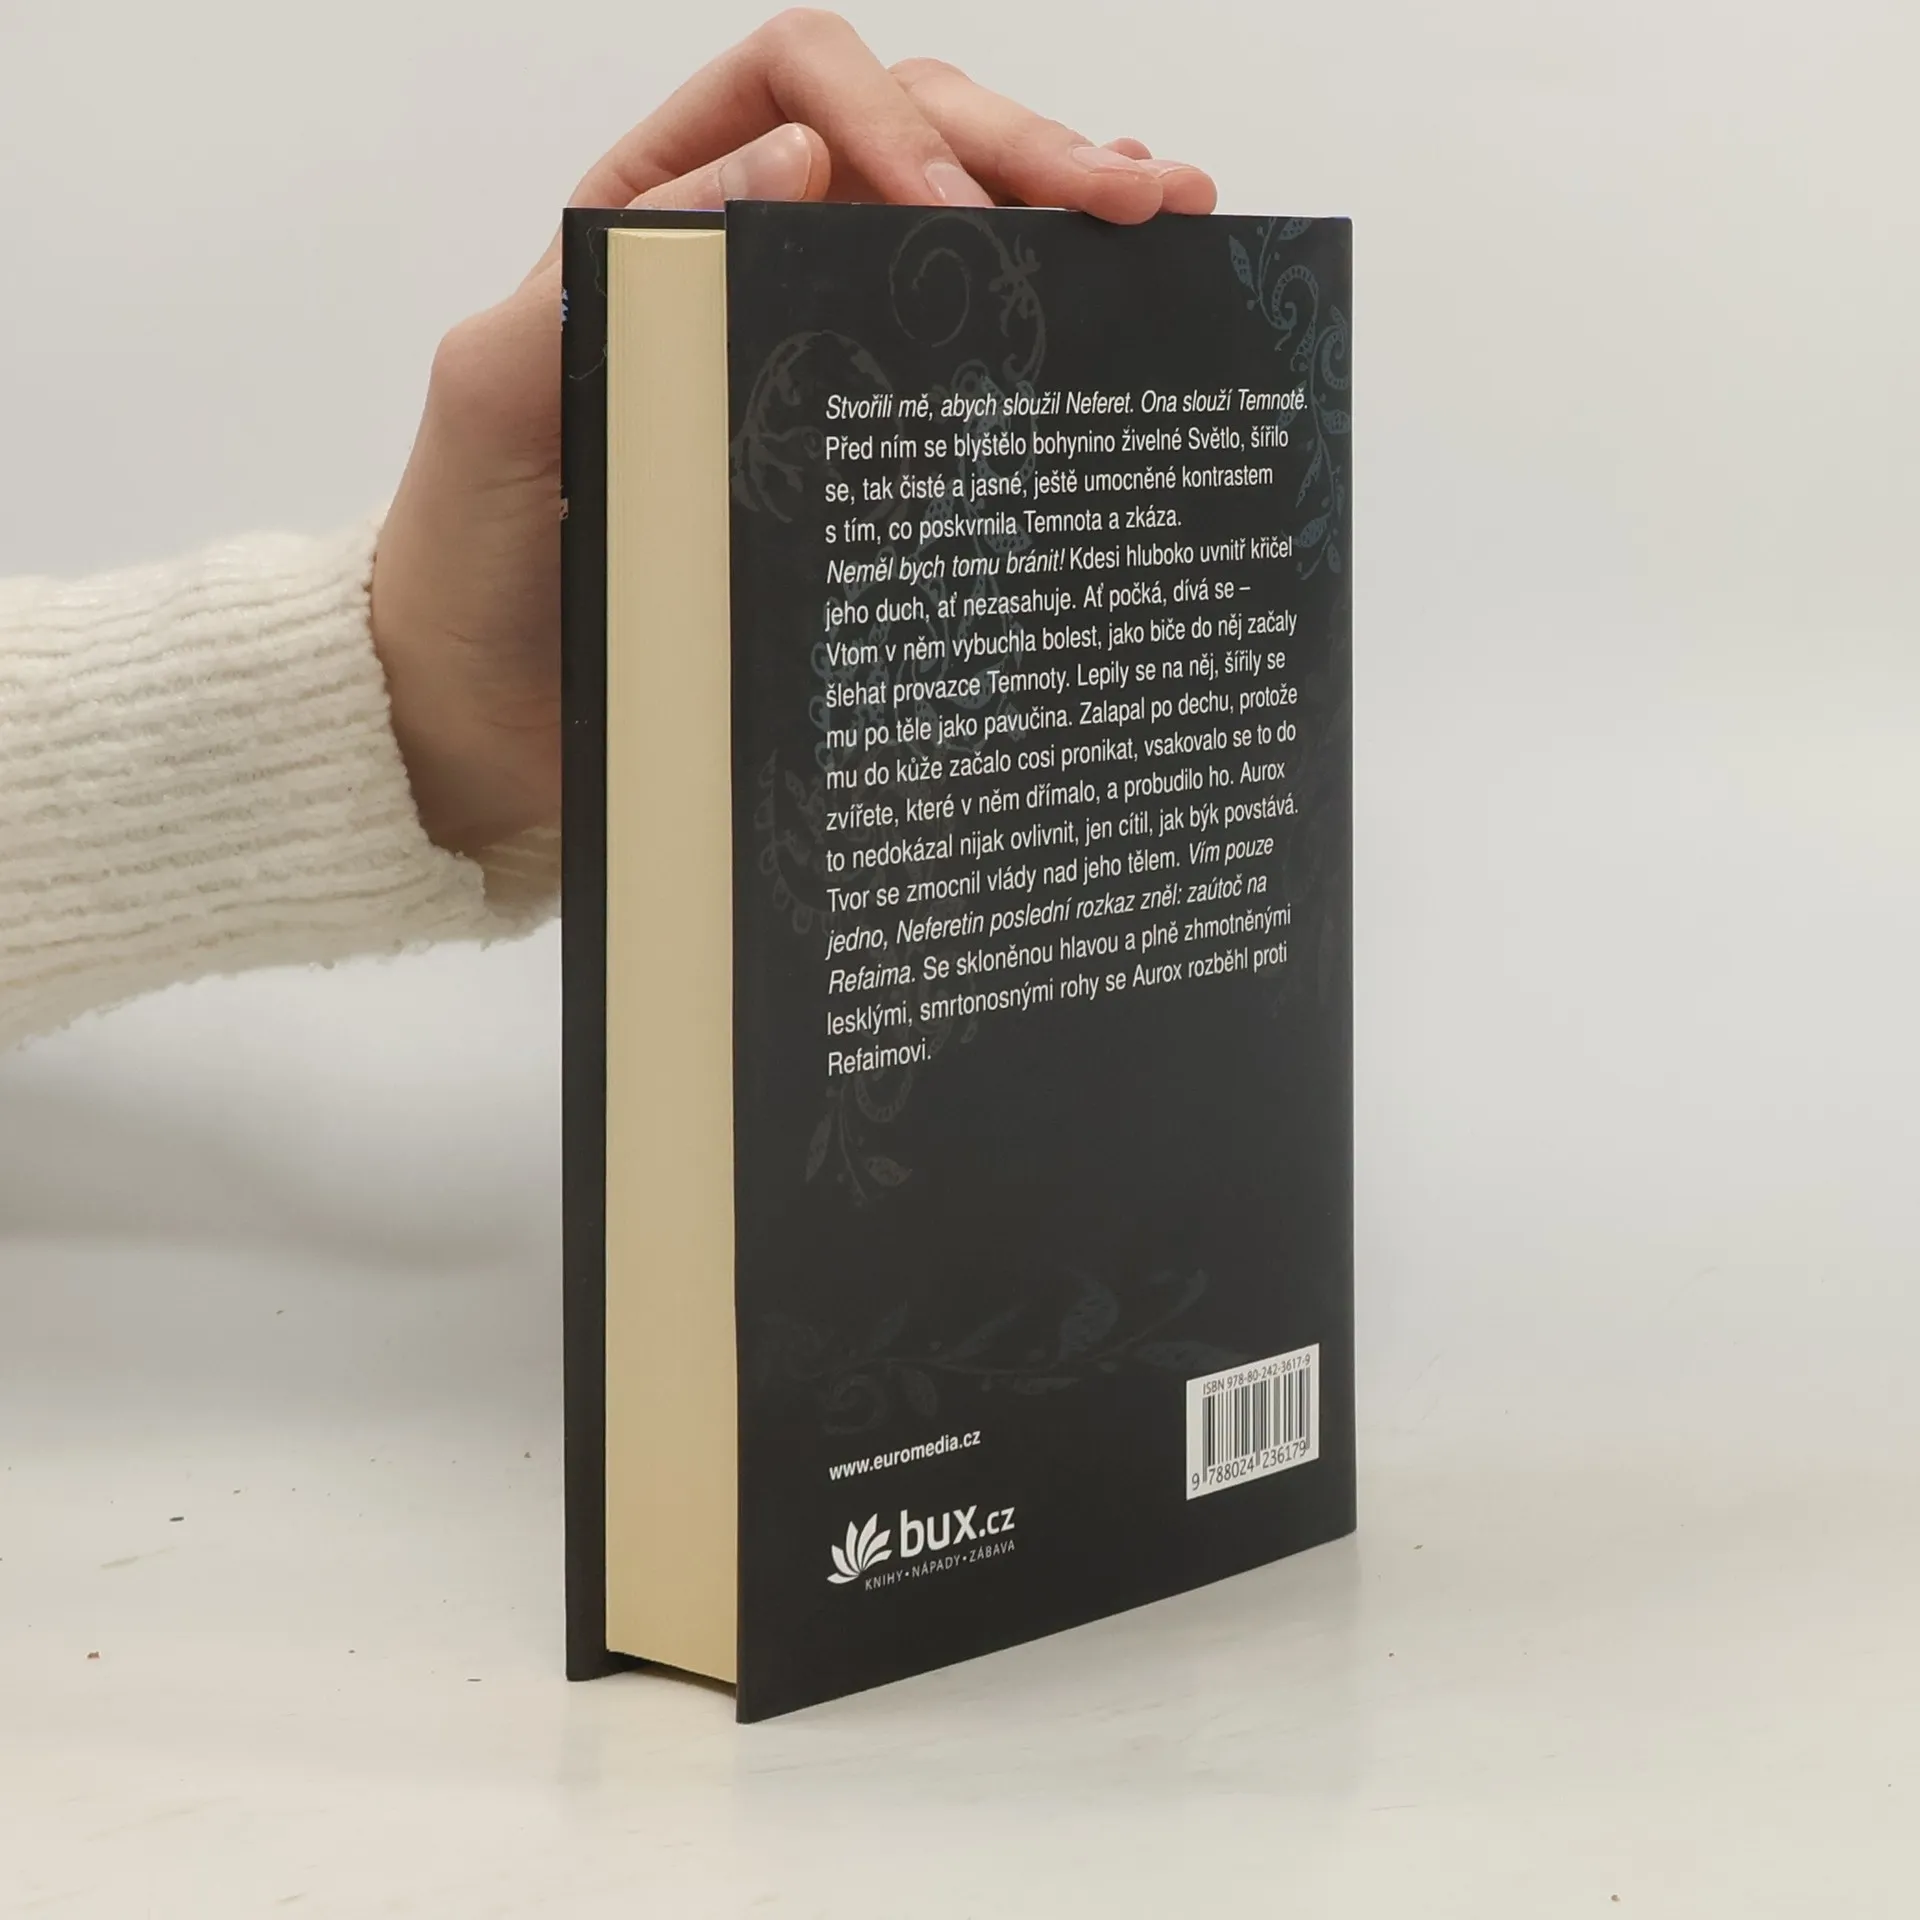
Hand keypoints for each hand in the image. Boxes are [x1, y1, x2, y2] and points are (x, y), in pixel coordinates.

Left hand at [370, 10, 1216, 855]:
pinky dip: (1039, 316)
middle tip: (1140, 202)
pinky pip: (954, 356)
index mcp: (656, 216)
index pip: (798, 88)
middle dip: (1026, 153)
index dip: (892, 123)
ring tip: (1169, 222)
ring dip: (1062, 211)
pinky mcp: (848, 451)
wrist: (480, 720)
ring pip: (954, 230)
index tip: (957, 220)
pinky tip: (1114, 307)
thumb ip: (619, 271)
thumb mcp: (500, 396)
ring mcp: (807, 350)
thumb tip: (790, 162)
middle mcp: (744, 261)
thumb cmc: (467, 560)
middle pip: (907, 142)